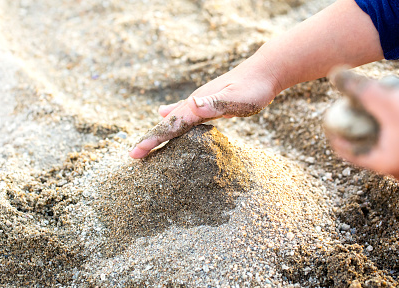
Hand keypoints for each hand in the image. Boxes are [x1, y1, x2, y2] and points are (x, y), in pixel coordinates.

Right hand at [129, 53, 280, 157]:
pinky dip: (172, 119)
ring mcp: (200, 102)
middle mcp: (194, 103)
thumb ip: (215, 103)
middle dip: (150, 139)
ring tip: (144, 143)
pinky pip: (184, 116)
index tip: (134, 154)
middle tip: (133, 155)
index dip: (152, 140)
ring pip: (173, 119)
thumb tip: (191, 105)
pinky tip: (164, 113)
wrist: (266, 70)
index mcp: (197, 106)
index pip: (169, 126)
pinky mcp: (207, 103)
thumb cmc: (254, 87)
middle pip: (167, 124)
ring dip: (158, 131)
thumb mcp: (238, 99)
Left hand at [327, 73, 398, 181]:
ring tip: (372, 106)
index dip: (334, 132)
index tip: (328, 114)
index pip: (347, 152)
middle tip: (349, 108)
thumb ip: (358, 89)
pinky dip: (398, 125)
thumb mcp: (387, 98)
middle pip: (368, 148)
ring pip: (389, 143)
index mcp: (385, 164)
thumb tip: (332, 75)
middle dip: (358, 127)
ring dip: (380, 125)